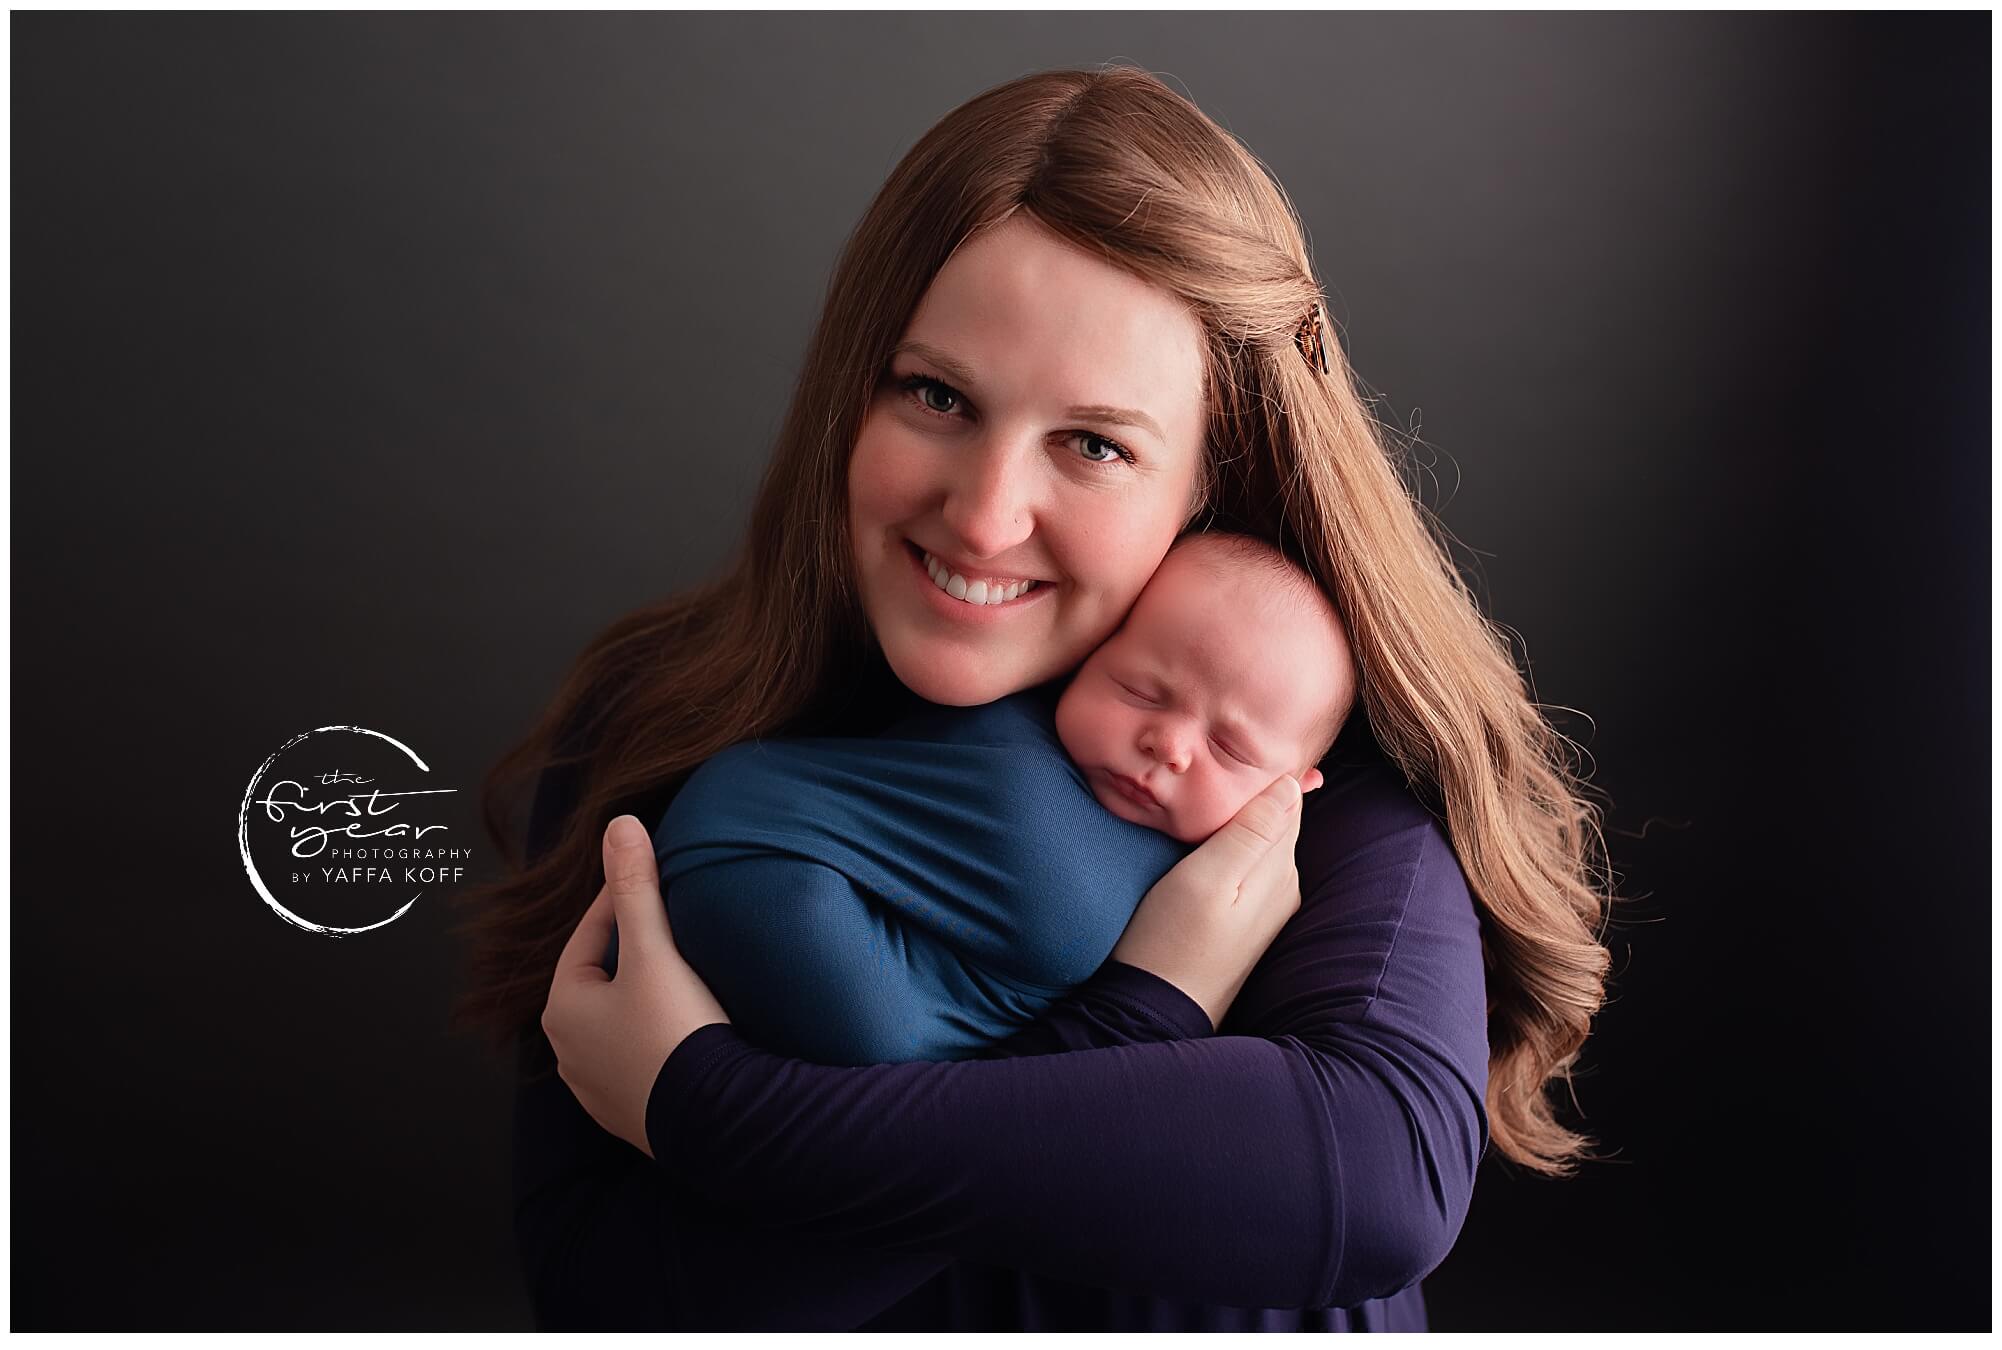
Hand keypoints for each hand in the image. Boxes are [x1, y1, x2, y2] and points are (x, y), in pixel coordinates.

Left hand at [541, 814, 730, 1158]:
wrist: (715, 1120)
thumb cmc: (677, 1031)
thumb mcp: (655, 951)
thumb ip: (636, 887)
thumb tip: (618, 824)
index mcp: (564, 1007)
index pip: (590, 935)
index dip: (622, 901)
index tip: (652, 880)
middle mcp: (569, 1052)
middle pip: (601, 980)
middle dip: (632, 952)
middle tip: (671, 925)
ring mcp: (597, 1089)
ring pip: (617, 1023)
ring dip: (642, 999)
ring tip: (682, 976)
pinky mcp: (631, 1114)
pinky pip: (638, 1060)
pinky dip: (655, 1039)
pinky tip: (685, 1030)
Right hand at [1110, 773, 1313, 1029]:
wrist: (1153, 1012)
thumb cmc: (1170, 941)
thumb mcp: (1206, 878)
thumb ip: (1249, 831)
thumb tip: (1291, 781)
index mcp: (1278, 871)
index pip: (1285, 801)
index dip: (1263, 772)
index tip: (1234, 748)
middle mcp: (1282, 890)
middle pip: (1275, 822)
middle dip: (1253, 795)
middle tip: (1219, 762)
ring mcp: (1265, 911)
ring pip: (1260, 846)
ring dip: (1241, 822)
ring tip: (1211, 794)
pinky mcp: (1244, 925)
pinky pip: (1247, 870)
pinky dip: (1232, 849)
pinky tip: (1208, 842)